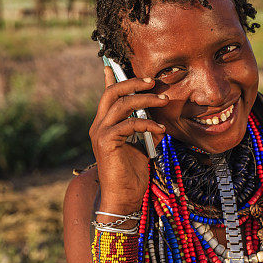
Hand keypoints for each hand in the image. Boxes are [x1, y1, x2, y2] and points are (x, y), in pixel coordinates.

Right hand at [89, 66, 168, 211]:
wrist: (124, 198)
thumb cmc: (133, 174)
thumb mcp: (143, 146)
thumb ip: (147, 131)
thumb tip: (159, 121)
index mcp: (105, 124)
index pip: (107, 96)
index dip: (111, 78)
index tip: (112, 64)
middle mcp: (98, 125)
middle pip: (112, 92)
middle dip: (132, 82)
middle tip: (152, 82)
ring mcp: (100, 132)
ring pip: (122, 104)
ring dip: (145, 99)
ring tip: (164, 100)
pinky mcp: (106, 141)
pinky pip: (129, 124)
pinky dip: (148, 123)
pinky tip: (161, 129)